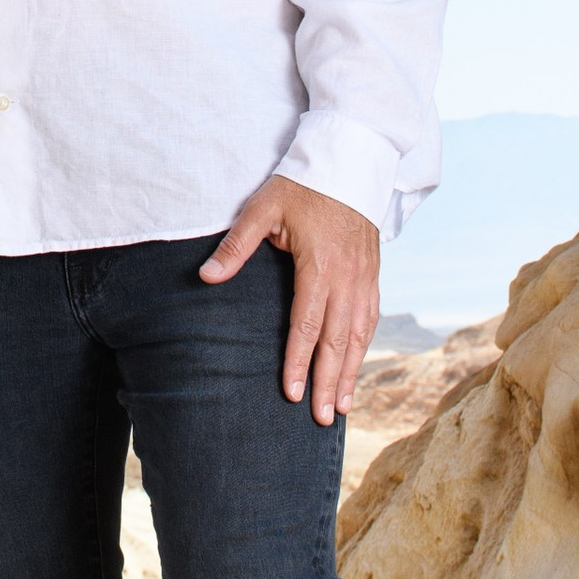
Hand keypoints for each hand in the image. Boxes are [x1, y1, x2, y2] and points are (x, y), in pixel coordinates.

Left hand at [200, 176, 379, 424]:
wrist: (351, 159)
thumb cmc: (303, 184)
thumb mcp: (263, 208)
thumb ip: (236, 246)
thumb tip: (206, 278)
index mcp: (319, 266)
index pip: (307, 325)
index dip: (299, 362)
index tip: (292, 394)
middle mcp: (347, 278)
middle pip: (337, 340)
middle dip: (330, 382)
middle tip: (322, 419)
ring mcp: (364, 277)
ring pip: (359, 335)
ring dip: (351, 372)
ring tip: (342, 406)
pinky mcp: (373, 273)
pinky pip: (370, 318)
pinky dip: (364, 347)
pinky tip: (357, 366)